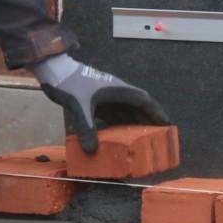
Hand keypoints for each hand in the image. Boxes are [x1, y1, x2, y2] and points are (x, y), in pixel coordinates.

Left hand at [29, 54, 170, 154]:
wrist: (54, 71)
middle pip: (137, 108)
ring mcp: (106, 96)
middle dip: (148, 122)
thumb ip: (87, 128)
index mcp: (119, 89)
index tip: (168, 125)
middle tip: (157, 139)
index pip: (144, 101)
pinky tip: (118, 138)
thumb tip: (91, 151)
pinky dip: (118, 125)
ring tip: (141, 141)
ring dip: (134, 125)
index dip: (157, 113)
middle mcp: (116, 92)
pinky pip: (112, 114)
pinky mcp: (96, 100)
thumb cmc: (69, 82)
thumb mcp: (79, 106)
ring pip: (125, 111)